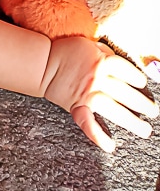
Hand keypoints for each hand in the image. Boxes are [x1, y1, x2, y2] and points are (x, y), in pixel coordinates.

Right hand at [43, 36, 157, 151]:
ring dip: (132, 122)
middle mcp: (98, 79)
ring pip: (115, 111)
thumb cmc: (64, 51)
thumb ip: (104, 52)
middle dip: (142, 104)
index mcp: (102, 61)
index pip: (128, 72)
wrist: (41, 63)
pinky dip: (98, 136)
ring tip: (145, 130)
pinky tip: (110, 146)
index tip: (142, 85)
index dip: (137, 79)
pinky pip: (88, 123)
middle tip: (153, 112)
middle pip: (127, 93)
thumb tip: (117, 62)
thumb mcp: (87, 44)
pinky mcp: (77, 107)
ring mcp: (88, 95)